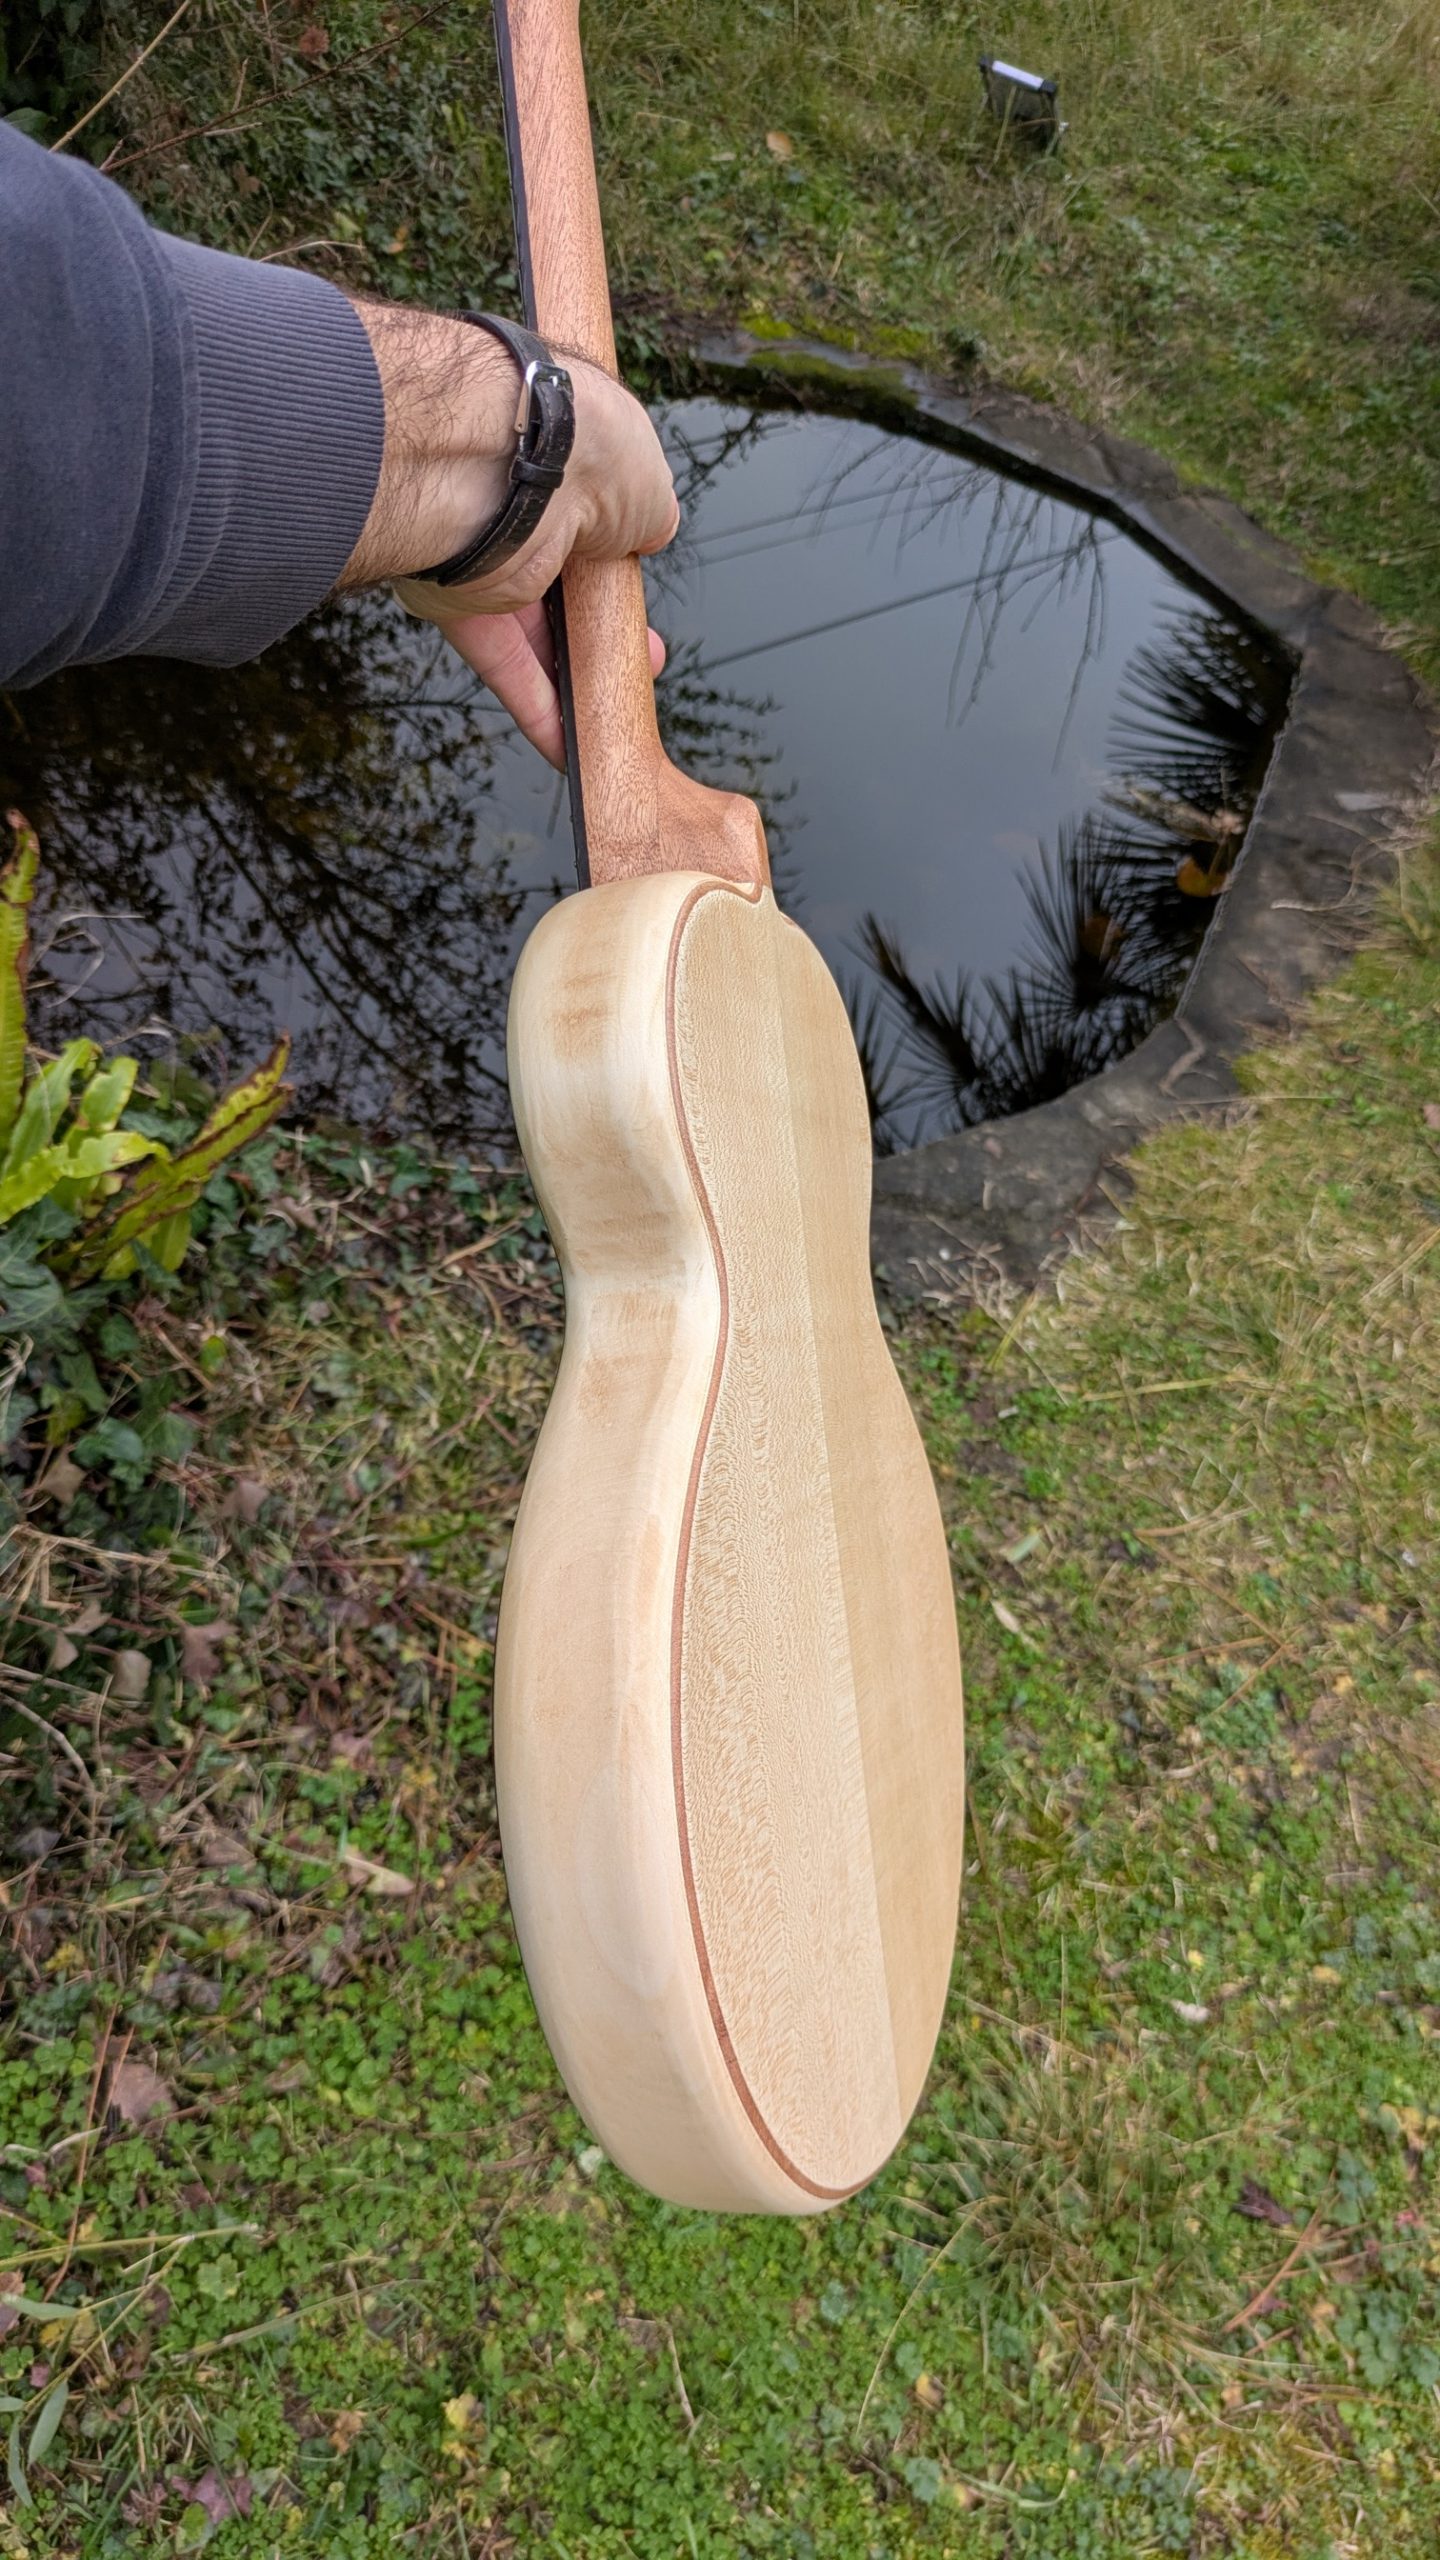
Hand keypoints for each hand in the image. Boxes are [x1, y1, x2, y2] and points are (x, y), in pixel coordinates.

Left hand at [341, 301, 675, 766]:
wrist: (503, 459)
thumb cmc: (583, 450)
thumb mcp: (648, 482)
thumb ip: (649, 514)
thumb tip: (650, 533)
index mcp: (566, 454)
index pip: (597, 511)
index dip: (624, 560)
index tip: (648, 595)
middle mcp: (522, 499)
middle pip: (566, 579)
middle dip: (605, 625)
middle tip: (642, 659)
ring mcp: (485, 550)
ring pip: (533, 628)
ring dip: (576, 673)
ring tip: (615, 712)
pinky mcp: (455, 600)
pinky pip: (500, 661)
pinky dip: (535, 707)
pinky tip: (568, 750)